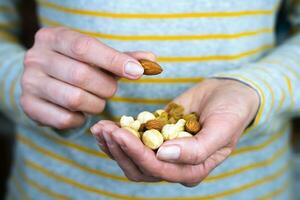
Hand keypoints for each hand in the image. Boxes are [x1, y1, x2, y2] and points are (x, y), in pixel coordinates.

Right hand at [21, 27, 154, 128]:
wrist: (42, 79)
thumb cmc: (76, 65)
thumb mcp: (95, 57)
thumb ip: (122, 59)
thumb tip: (152, 61)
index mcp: (54, 37)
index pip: (85, 47)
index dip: (114, 60)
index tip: (138, 72)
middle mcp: (36, 57)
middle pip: (82, 75)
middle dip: (106, 87)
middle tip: (110, 89)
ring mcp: (29, 82)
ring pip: (75, 99)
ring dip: (96, 104)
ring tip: (97, 100)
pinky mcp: (28, 106)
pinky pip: (65, 119)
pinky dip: (80, 119)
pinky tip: (80, 112)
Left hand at [91, 78, 259, 185]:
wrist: (230, 94)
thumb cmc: (232, 112)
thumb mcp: (222, 129)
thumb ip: (197, 149)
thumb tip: (165, 156)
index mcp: (192, 170)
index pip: (158, 169)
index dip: (137, 154)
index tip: (120, 133)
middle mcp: (175, 165)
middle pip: (140, 168)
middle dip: (120, 150)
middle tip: (105, 129)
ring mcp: (165, 152)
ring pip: (132, 158)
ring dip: (115, 145)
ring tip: (100, 128)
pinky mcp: (157, 137)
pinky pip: (134, 143)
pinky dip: (119, 137)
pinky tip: (106, 127)